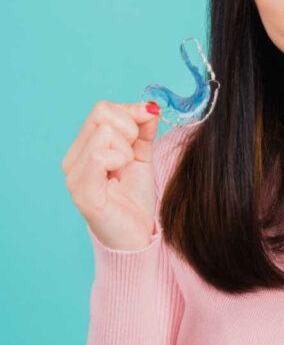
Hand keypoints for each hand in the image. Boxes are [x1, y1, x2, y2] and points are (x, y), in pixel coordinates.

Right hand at [61, 100, 161, 250]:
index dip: (131, 112)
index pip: (102, 109)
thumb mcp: (143, 156)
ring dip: (127, 149)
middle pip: (102, 115)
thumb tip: (149, 107)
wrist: (137, 236)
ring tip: (125, 170)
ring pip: (104, 132)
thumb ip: (144, 130)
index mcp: (83, 149)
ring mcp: (75, 176)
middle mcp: (72, 160)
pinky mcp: (84, 192)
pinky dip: (119, 160)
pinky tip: (120, 175)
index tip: (146, 127)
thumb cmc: (135, 198)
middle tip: (132, 156)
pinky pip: (100, 156)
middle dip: (130, 129)